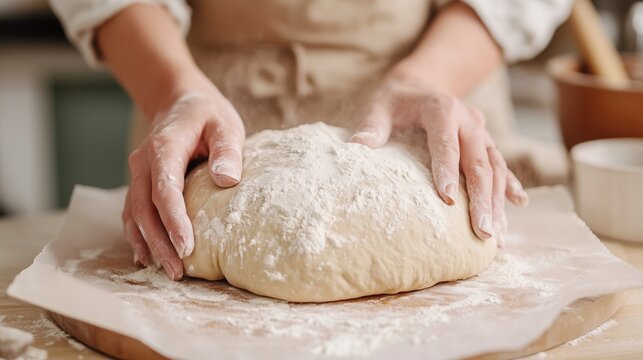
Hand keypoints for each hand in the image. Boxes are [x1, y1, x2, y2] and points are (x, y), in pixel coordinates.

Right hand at [122, 82, 245, 278]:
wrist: (179, 102)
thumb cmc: (207, 115)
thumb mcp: (225, 124)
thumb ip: (227, 150)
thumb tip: (227, 180)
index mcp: (164, 147)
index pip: (165, 189)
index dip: (174, 220)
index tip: (186, 246)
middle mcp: (143, 163)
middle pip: (145, 209)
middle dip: (160, 242)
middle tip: (178, 271)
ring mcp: (138, 175)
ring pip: (135, 215)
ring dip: (148, 244)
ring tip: (168, 272)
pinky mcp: (140, 184)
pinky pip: (133, 213)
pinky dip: (139, 236)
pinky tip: (148, 257)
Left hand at [351, 69, 527, 244]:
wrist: (419, 84)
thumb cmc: (395, 101)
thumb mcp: (379, 106)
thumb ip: (371, 125)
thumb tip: (358, 146)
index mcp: (442, 109)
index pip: (446, 143)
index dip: (447, 170)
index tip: (447, 199)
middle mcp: (468, 120)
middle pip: (478, 162)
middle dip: (482, 199)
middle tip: (482, 231)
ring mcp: (480, 132)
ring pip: (494, 168)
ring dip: (498, 201)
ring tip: (498, 235)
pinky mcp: (485, 142)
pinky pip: (500, 165)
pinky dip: (509, 184)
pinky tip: (519, 204)